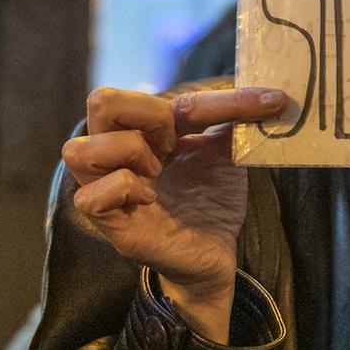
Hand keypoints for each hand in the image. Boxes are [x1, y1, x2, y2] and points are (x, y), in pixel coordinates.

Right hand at [63, 85, 286, 338]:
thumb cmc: (210, 201)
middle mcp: (115, 155)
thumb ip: (233, 119)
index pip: (159, 94)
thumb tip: (267, 95)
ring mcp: (106, 190)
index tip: (270, 105)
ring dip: (128, 151)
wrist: (216, 255)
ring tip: (157, 174)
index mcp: (141, 131)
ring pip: (79, 148)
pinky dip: (124, 189)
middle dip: (148, 114)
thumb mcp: (226, 152)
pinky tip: (150, 199)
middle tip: (174, 144)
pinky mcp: (111, 225)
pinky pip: (92, 196)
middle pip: (100, 100)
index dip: (218, 98)